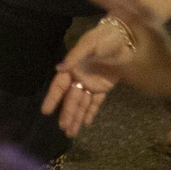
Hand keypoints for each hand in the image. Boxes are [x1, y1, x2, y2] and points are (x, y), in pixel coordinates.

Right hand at [41, 18, 129, 136]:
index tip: (45, 111)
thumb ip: (74, 57)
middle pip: (71, 99)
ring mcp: (91, 83)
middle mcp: (79, 77)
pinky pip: (96, 102)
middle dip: (67, 114)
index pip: (59, 86)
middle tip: (63, 128)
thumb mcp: (88, 44)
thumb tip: (58, 68)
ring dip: (77, 117)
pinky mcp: (104, 87)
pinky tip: (86, 123)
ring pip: (82, 103)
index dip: (52, 98)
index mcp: (72, 67)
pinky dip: (91, 112)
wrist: (125, 37)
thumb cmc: (103, 38)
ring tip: (71, 132)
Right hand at [76, 0, 170, 117]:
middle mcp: (151, 23)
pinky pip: (143, 8)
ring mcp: (156, 26)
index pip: (120, 8)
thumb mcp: (130, 74)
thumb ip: (104, 67)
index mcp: (144, 29)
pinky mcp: (158, 31)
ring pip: (138, 2)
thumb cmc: (160, 80)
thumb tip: (80, 63)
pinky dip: (133, 1)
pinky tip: (130, 1)